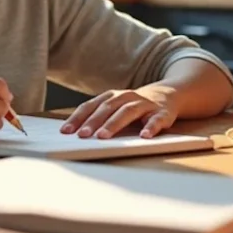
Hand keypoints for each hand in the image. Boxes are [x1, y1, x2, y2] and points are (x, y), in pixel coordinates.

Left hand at [60, 88, 177, 138]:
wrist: (167, 95)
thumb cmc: (133, 106)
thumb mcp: (115, 107)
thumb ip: (98, 117)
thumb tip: (73, 133)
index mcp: (111, 96)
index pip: (91, 106)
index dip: (77, 118)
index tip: (65, 131)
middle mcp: (126, 97)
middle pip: (107, 108)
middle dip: (93, 122)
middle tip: (82, 135)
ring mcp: (144, 104)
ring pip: (127, 112)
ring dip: (114, 124)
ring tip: (103, 137)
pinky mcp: (161, 113)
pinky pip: (156, 120)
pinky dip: (150, 127)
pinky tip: (144, 136)